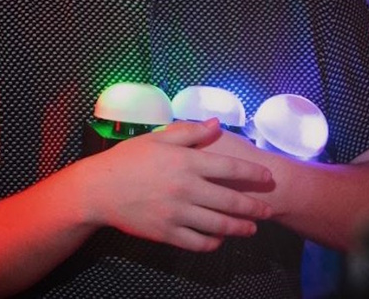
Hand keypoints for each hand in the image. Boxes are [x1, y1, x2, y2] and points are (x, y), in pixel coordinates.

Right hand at [77, 119, 274, 251]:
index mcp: (187, 161)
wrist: (99, 189)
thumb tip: (217, 124)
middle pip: (231, 200)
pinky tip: (220, 240)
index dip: (254, 174)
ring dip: (241, 228)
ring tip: (253, 228)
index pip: (231, 168)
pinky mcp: (167, 233)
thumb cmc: (128, 158)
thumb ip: (190, 132)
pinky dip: (214, 243)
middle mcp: (187, 188)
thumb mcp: (158, 137)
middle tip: (269, 209)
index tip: (268, 177)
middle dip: (255, 206)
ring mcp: (178, 213)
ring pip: (219, 225)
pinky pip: (198, 242)